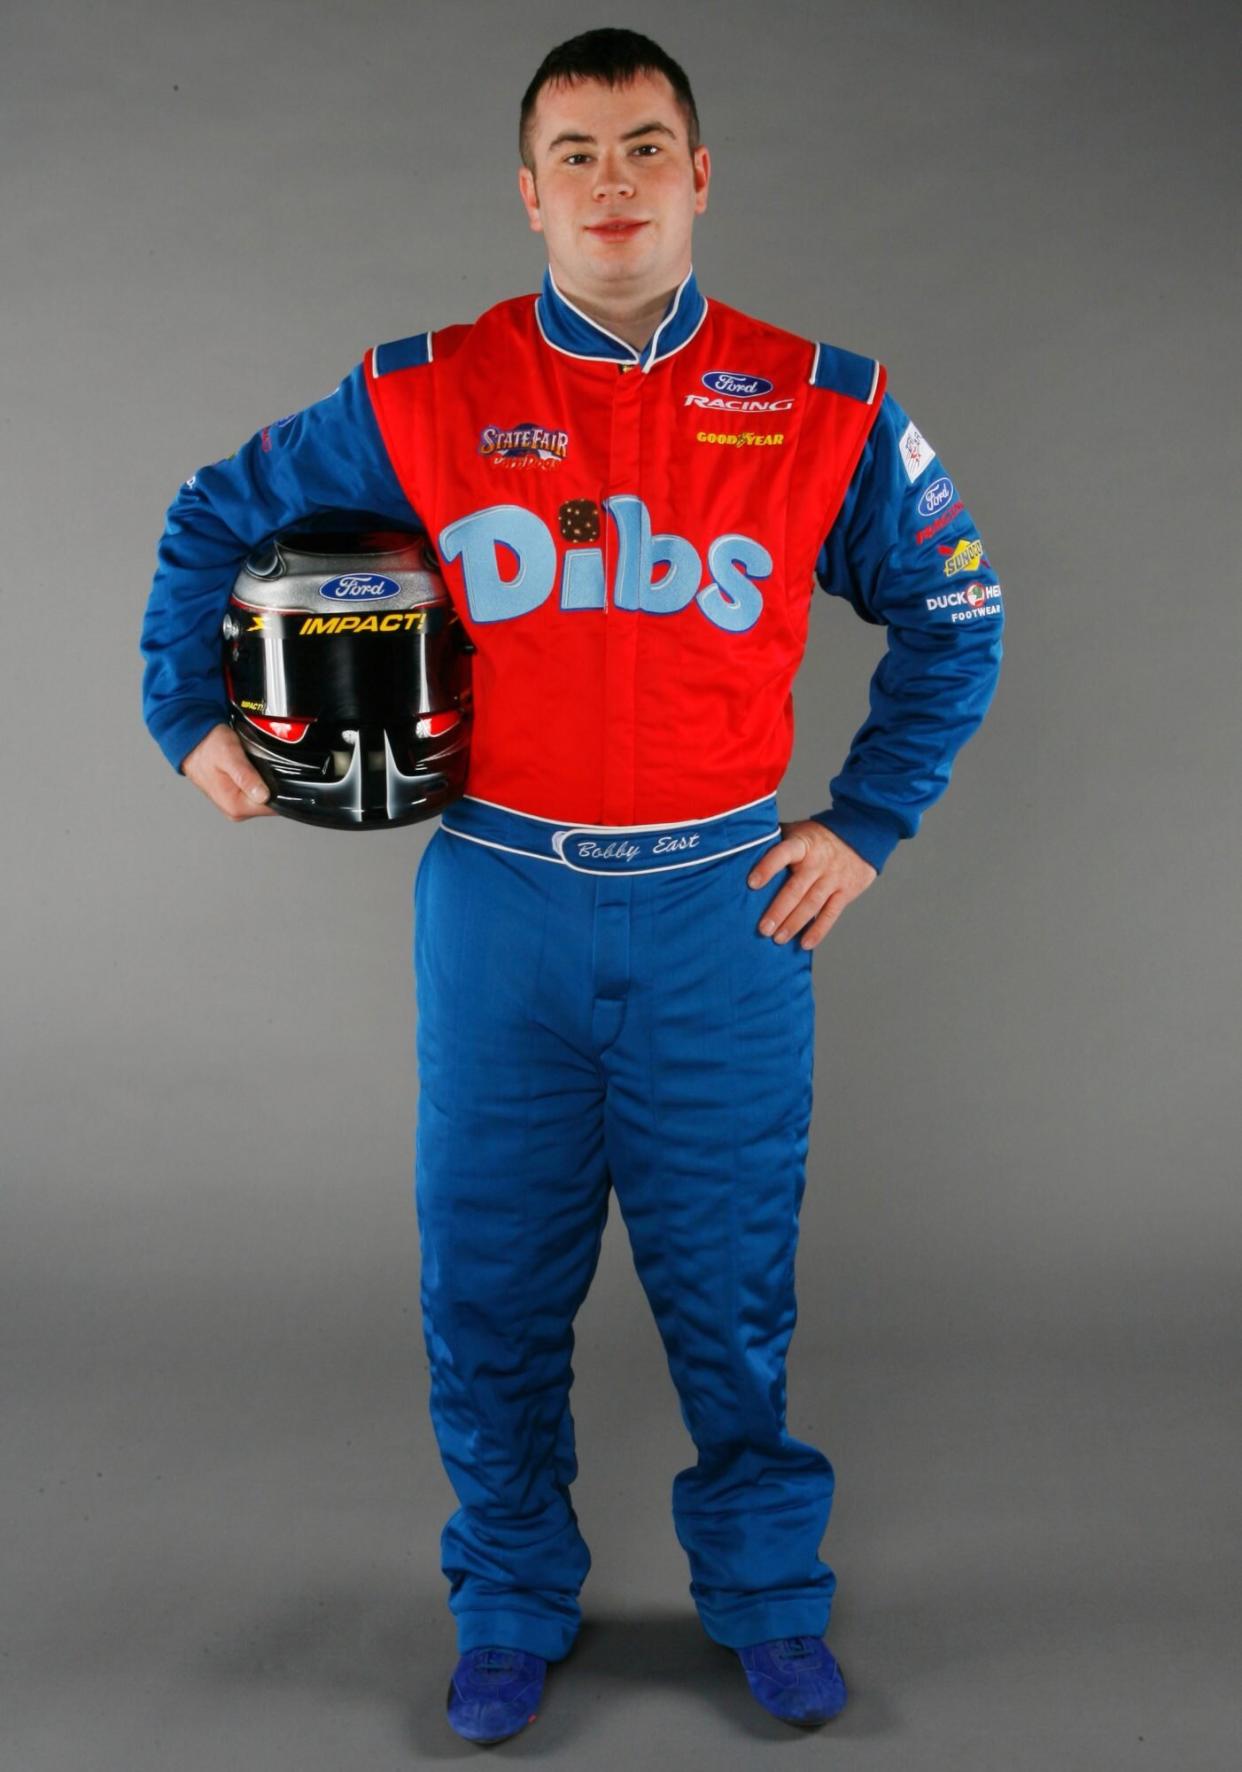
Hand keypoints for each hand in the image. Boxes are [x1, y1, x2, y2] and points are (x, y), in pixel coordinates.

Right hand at [181, 723, 275, 820]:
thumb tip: (263, 796)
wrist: (192, 740)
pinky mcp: (236, 797)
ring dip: (266, 781)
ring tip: (254, 763)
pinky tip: (252, 768)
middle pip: (271, 803)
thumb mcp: (230, 755)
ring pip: (265, 797)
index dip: (281, 789)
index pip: (273, 807)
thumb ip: (246, 776)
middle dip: (273, 784)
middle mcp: (235, 810)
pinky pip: (257, 792)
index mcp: (235, 806)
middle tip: (262, 763)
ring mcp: (235, 805)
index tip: (277, 773)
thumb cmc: (208, 745)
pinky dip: (259, 780)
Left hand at [747, 819, 876, 949]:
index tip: (751, 884)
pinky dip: (818, 930)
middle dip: (779, 910)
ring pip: (812, 904)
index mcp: (802, 843)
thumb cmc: (817, 837)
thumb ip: (774, 840)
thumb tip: (740, 849)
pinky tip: (805, 943)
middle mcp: (818, 861)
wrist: (862, 834)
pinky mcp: (846, 891)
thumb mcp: (797, 831)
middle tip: (763, 929)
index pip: (782, 853)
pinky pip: (831, 914)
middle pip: (796, 888)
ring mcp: (834, 877)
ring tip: (777, 939)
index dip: (767, 867)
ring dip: (794, 923)